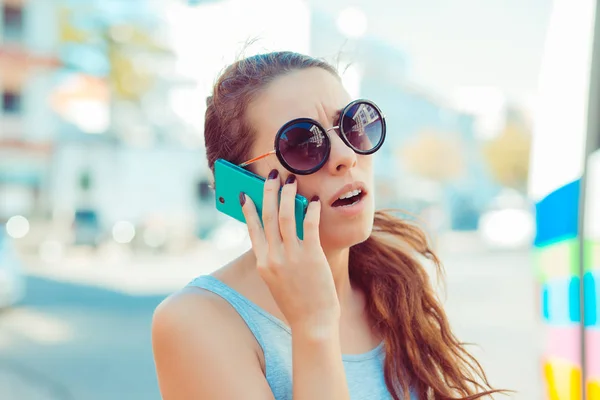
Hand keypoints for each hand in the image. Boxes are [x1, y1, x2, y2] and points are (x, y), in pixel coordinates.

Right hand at [240, 170, 339, 333]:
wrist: (312, 323)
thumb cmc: (297, 302)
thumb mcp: (277, 281)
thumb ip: (274, 259)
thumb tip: (277, 234)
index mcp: (263, 263)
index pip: (252, 229)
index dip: (249, 208)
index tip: (247, 193)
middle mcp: (273, 257)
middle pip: (268, 217)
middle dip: (269, 192)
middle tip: (272, 175)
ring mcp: (292, 257)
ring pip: (286, 217)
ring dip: (288, 196)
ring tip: (292, 181)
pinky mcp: (312, 257)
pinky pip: (310, 226)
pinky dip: (311, 211)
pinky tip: (314, 201)